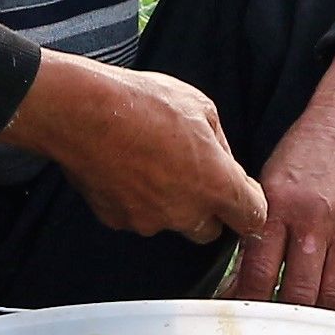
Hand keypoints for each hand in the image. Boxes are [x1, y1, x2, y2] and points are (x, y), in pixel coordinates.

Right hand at [1, 51, 267, 244]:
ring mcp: (148, 221)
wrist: (82, 113)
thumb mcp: (200, 106)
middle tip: (190, 175)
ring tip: (147, 163)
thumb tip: (219, 159)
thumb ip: (218, 144)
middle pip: (209, 230)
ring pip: (169, 222)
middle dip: (206, 209)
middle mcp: (185, 213)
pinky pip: (135, 215)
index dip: (248, 205)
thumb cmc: (144, 103)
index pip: (252, 219)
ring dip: (167, 202)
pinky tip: (123, 168)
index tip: (240, 193)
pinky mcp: (117, 220)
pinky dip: (134, 199)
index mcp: (216, 185)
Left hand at [231, 50, 334, 312]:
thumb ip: (256, 228)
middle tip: (272, 327)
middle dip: (281, 317)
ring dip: (315, 317)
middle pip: (297, 292)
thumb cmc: (302, 155)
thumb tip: (239, 284)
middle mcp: (317, 219)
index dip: (246, 302)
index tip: (240, 315)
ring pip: (332, 295)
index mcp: (280, 205)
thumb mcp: (268, 182)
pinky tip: (334, 310)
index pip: (257, 272)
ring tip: (301, 323)